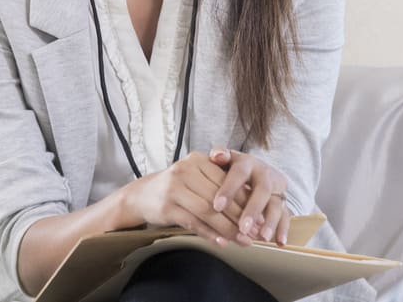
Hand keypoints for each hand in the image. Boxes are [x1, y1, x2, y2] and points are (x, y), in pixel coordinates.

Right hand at [120, 152, 252, 246]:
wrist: (142, 194)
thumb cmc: (177, 187)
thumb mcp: (196, 176)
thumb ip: (218, 184)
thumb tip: (252, 205)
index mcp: (197, 160)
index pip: (227, 182)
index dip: (245, 200)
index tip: (260, 216)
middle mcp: (185, 171)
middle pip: (219, 197)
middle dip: (240, 218)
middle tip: (255, 233)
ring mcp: (174, 189)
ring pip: (208, 211)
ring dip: (228, 229)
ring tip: (243, 241)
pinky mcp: (167, 207)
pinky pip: (193, 222)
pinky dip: (209, 234)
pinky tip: (222, 243)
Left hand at [209, 148, 291, 245]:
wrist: (256, 171)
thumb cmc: (232, 169)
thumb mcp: (225, 160)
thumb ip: (219, 156)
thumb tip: (218, 155)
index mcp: (247, 163)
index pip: (239, 174)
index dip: (229, 189)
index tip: (217, 206)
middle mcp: (265, 175)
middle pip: (262, 190)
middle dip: (253, 210)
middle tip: (242, 227)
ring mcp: (276, 190)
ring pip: (276, 205)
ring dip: (270, 222)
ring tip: (263, 237)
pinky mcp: (284, 203)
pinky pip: (286, 216)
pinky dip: (283, 229)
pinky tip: (279, 242)